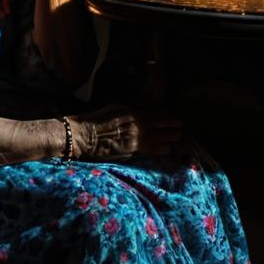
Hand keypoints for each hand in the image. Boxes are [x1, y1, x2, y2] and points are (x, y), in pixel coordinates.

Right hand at [69, 104, 183, 160]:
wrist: (84, 137)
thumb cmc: (97, 119)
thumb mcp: (116, 108)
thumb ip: (132, 111)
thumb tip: (142, 111)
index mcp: (137, 117)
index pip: (163, 118)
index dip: (173, 120)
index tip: (178, 121)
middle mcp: (141, 132)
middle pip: (167, 133)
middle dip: (175, 132)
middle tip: (179, 131)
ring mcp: (138, 145)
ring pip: (164, 146)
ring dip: (170, 143)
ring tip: (173, 141)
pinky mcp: (133, 156)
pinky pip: (153, 154)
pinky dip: (160, 151)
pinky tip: (164, 150)